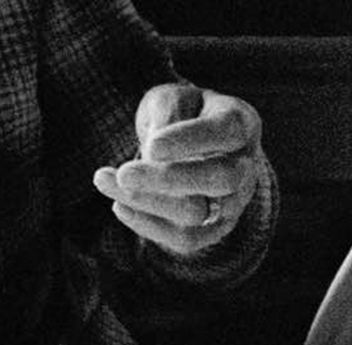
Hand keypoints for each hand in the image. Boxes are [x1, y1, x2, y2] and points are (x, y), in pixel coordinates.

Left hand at [95, 82, 266, 257]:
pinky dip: (149, 226)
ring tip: (105, 180)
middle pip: (219, 179)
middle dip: (168, 179)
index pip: (225, 132)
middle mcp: (246, 167)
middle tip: (124, 173)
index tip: (152, 145)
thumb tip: (155, 154)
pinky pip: (186, 239)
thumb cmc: (184, 114)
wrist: (194, 146)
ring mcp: (234, 204)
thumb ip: (169, 113)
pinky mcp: (214, 230)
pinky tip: (120, 205)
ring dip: (147, 201)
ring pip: (197, 214)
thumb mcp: (174, 97)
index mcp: (242, 124)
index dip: (190, 140)